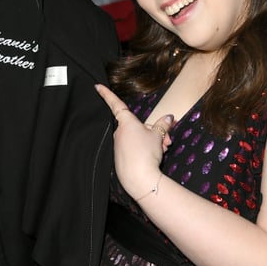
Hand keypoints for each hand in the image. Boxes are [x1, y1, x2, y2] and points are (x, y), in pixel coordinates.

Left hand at [95, 84, 173, 200]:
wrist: (139, 178)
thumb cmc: (146, 153)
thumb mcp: (158, 136)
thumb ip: (162, 125)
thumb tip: (169, 117)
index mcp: (127, 122)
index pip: (116, 104)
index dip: (107, 94)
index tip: (97, 86)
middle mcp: (120, 132)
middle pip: (137, 125)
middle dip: (153, 130)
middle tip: (167, 140)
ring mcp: (119, 145)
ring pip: (138, 137)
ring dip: (152, 141)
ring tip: (163, 149)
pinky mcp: (120, 157)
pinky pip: (134, 148)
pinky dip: (145, 149)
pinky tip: (154, 156)